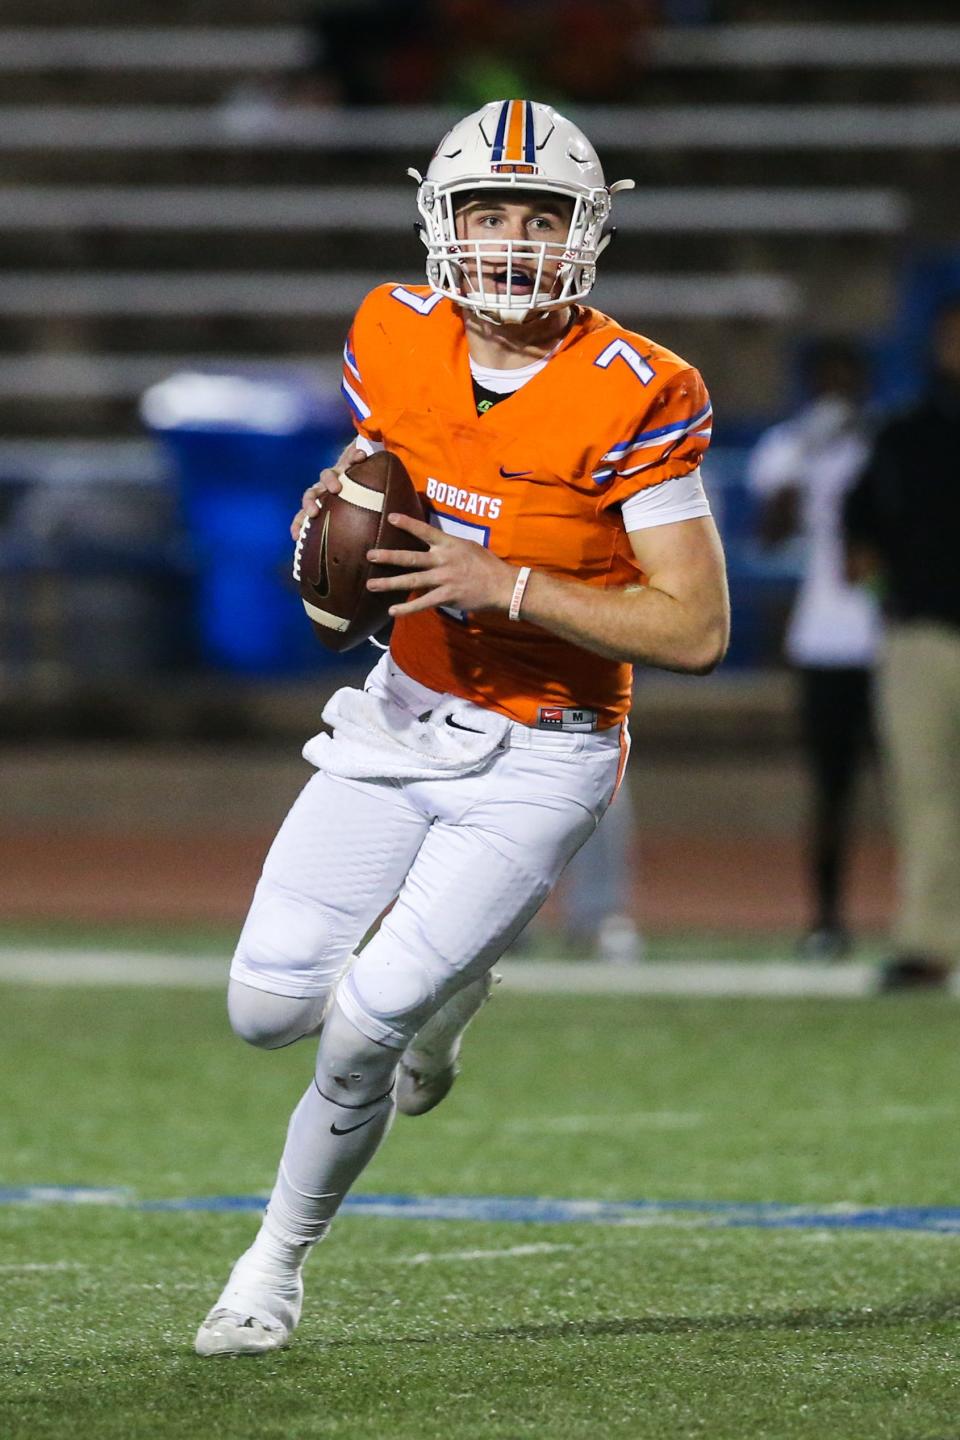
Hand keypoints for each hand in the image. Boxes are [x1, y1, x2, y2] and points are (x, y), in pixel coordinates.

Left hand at [289, 441, 367, 540]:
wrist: (359, 470)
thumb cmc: (354, 501)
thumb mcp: (346, 518)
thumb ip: (343, 533)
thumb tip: (354, 560)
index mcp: (319, 503)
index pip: (303, 514)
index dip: (298, 524)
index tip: (295, 536)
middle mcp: (323, 488)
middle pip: (310, 493)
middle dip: (310, 503)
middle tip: (314, 513)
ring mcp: (335, 474)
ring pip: (326, 475)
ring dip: (329, 481)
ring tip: (337, 488)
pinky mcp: (348, 461)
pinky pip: (350, 457)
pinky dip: (354, 457)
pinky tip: (362, 457)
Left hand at [366, 513, 518, 617]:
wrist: (502, 585)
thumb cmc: (487, 564)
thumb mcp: (468, 546)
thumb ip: (449, 546)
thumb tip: (433, 543)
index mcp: (449, 544)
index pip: (425, 531)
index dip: (407, 523)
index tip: (390, 517)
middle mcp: (444, 560)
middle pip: (411, 557)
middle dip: (388, 556)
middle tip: (369, 555)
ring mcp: (444, 579)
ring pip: (412, 581)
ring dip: (390, 583)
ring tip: (371, 585)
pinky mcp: (447, 596)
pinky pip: (423, 603)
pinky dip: (407, 608)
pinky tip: (392, 611)